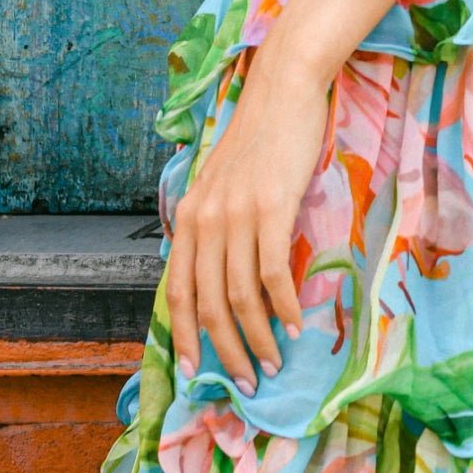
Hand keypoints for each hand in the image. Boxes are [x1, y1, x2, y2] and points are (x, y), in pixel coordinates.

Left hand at [164, 40, 330, 392]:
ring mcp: (235, 214)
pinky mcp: (270, 207)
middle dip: (224, 350)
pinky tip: (294, 326)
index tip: (195, 371)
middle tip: (246, 382)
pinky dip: (282, 307)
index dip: (185, 334)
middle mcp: (204, 219)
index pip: (178, 290)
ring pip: (238, 295)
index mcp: (188, 216)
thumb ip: (217, 225)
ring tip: (273, 364)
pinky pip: (272, 272)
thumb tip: (223, 274)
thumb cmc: (260, 139)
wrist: (283, 90)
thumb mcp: (224, 185)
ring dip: (257, 337)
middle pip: (207, 302)